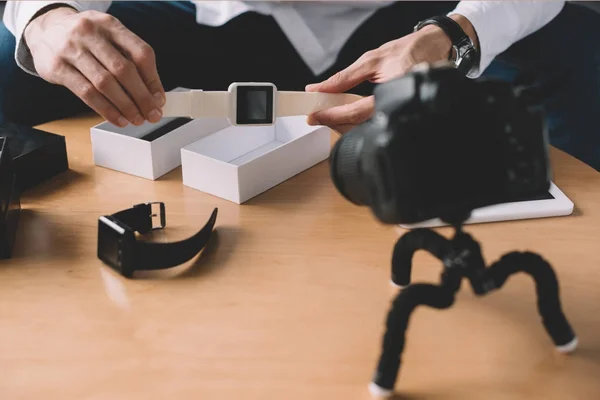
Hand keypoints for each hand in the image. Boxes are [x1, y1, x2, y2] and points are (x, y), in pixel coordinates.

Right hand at [24, 7, 164, 126]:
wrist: (44, 32)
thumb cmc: (85, 40)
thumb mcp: (109, 38)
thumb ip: (130, 60)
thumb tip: (154, 94)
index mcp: (110, 24)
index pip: (140, 53)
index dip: (153, 80)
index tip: (159, 99)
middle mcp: (90, 33)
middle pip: (124, 70)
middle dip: (142, 97)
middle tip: (152, 114)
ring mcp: (71, 49)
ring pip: (105, 83)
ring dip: (125, 106)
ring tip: (136, 119)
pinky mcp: (57, 67)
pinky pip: (87, 93)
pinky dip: (106, 109)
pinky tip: (118, 118)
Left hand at [305, 15, 477, 132]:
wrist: (436, 50)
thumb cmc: (409, 52)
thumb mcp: (372, 60)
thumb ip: (344, 78)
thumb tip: (319, 89)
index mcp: (393, 94)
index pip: (355, 112)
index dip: (331, 115)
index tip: (313, 115)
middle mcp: (398, 111)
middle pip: (359, 127)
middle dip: (334, 122)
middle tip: (318, 115)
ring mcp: (401, 118)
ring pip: (365, 131)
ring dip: (344, 124)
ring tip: (331, 112)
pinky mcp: (400, 120)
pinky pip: (375, 128)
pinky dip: (358, 124)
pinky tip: (349, 115)